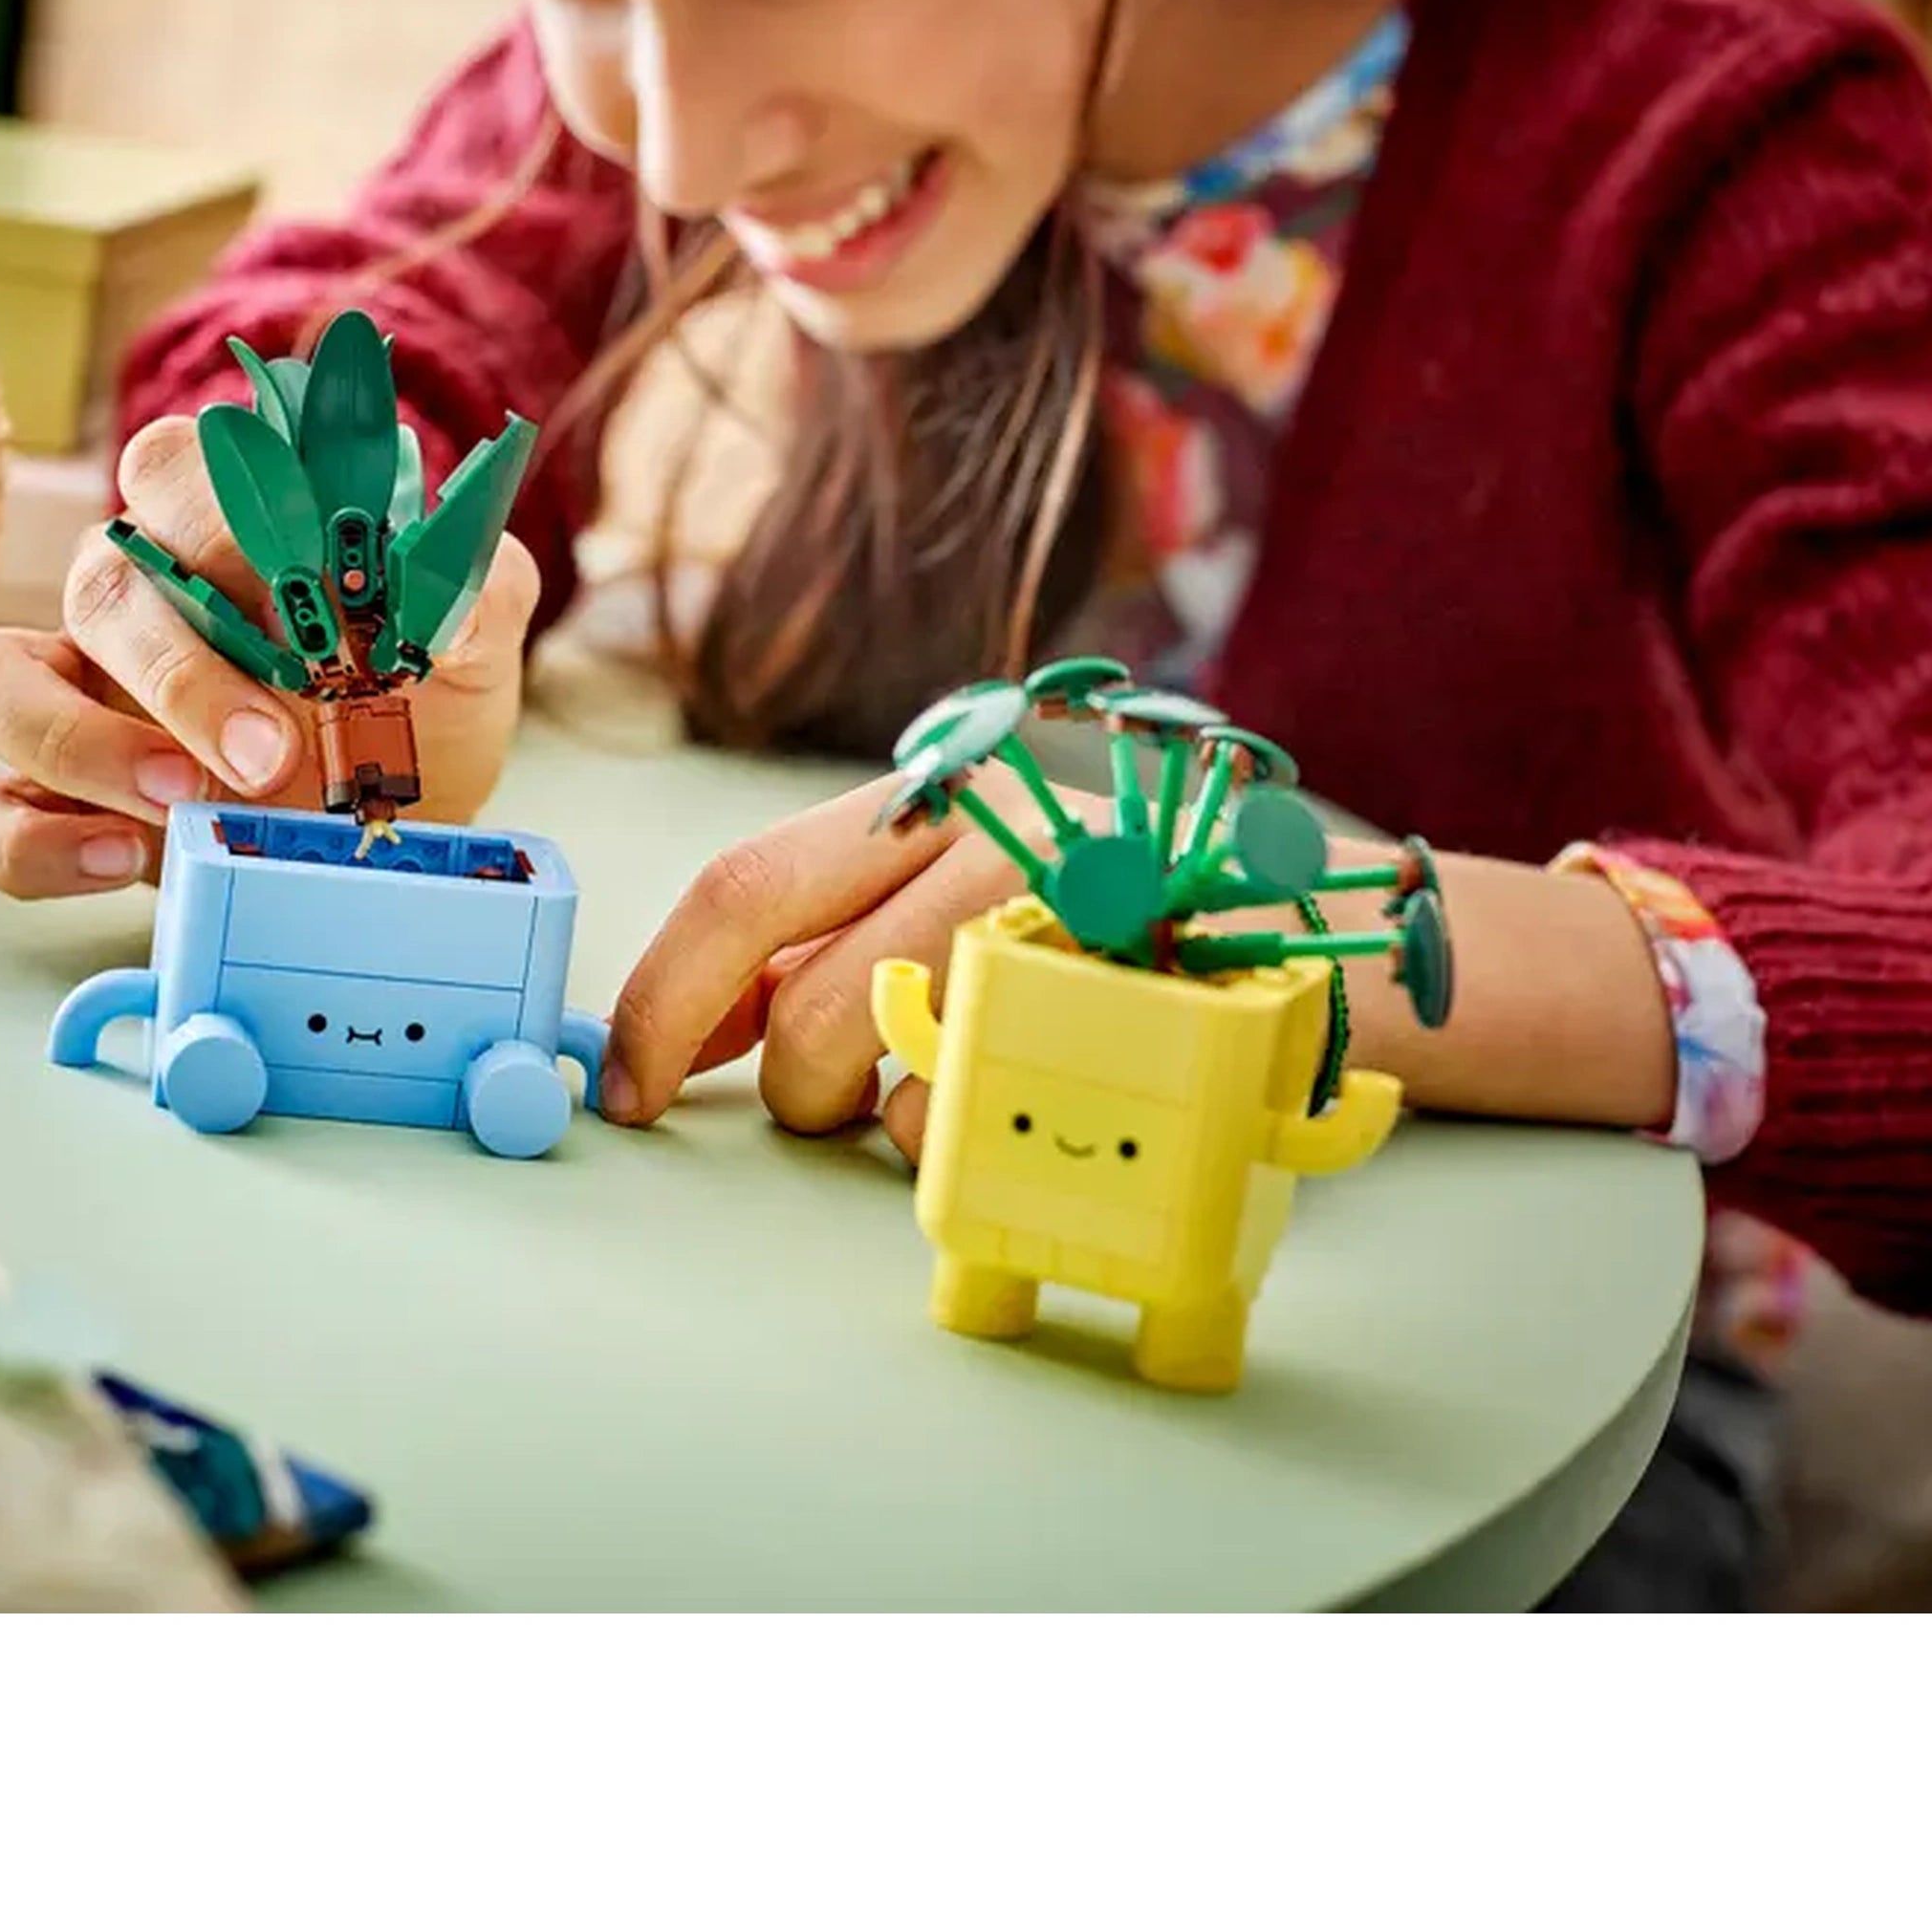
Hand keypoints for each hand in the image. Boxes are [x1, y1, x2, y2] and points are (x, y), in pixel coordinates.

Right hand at [0, 415, 538, 897]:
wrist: (407, 812)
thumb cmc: (419, 701)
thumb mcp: (472, 642)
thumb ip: (477, 591)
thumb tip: (452, 592)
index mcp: (220, 522)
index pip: (175, 467)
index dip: (223, 524)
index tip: (307, 601)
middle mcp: (128, 592)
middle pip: (98, 581)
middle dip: (180, 671)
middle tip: (270, 754)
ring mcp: (70, 693)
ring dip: (78, 743)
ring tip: (184, 803)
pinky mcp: (48, 796)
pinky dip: (36, 842)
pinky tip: (125, 860)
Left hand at [603, 761, 1088, 1160]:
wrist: (1301, 924)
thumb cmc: (1095, 917)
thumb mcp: (950, 891)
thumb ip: (823, 937)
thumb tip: (687, 1024)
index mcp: (921, 798)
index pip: (742, 887)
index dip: (663, 1000)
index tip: (630, 1087)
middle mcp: (984, 834)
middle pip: (809, 1002)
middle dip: (796, 1087)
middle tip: (838, 1100)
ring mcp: (1062, 918)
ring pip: (895, 1073)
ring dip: (901, 1118)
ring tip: (973, 1071)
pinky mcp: (1124, 999)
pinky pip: (998, 1113)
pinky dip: (988, 1133)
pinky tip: (1042, 1081)